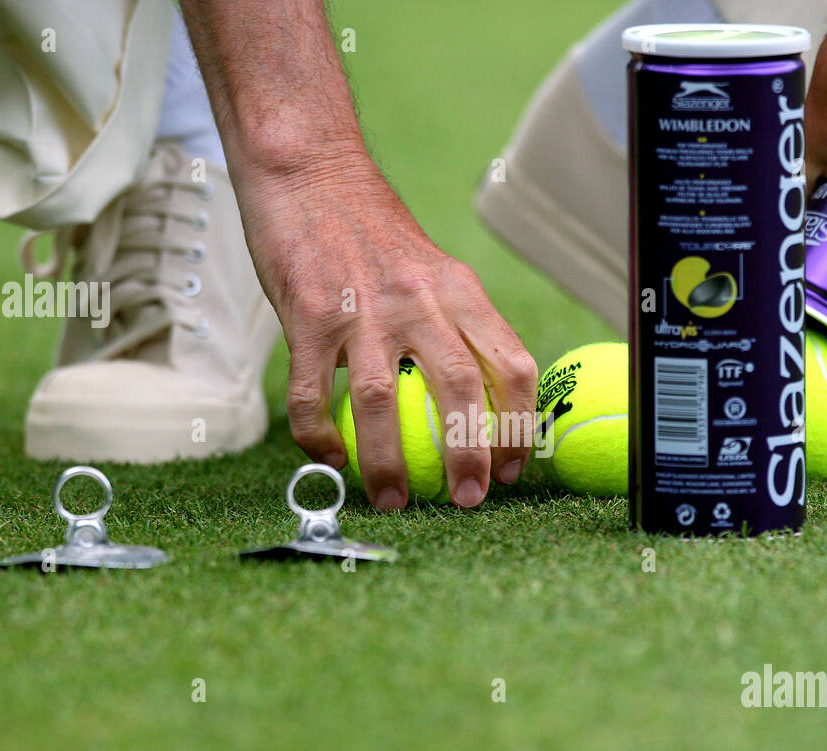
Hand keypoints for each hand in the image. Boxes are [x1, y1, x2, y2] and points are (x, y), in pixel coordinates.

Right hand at [236, 155, 537, 509]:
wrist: (310, 173)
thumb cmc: (373, 234)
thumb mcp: (434, 271)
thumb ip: (456, 324)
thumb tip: (482, 399)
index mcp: (459, 291)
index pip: (510, 364)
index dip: (518, 425)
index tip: (512, 470)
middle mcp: (418, 300)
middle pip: (458, 387)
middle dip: (469, 454)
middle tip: (468, 500)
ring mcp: (361, 309)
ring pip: (381, 400)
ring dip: (389, 461)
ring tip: (394, 500)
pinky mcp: (308, 315)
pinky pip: (313, 393)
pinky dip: (320, 435)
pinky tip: (330, 459)